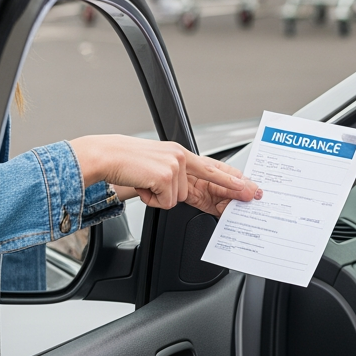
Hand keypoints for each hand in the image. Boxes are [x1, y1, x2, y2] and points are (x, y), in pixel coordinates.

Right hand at [69, 135, 260, 215]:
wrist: (106, 155)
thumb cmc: (126, 163)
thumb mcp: (156, 166)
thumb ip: (174, 175)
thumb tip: (183, 192)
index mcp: (180, 153)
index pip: (213, 166)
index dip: (232, 177)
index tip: (249, 186)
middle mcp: (181, 156)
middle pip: (205, 183)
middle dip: (225, 191)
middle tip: (249, 194)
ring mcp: (175, 165)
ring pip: (180, 199)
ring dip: (160, 198)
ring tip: (145, 184)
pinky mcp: (167, 174)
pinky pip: (168, 202)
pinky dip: (152, 200)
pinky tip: (142, 185)